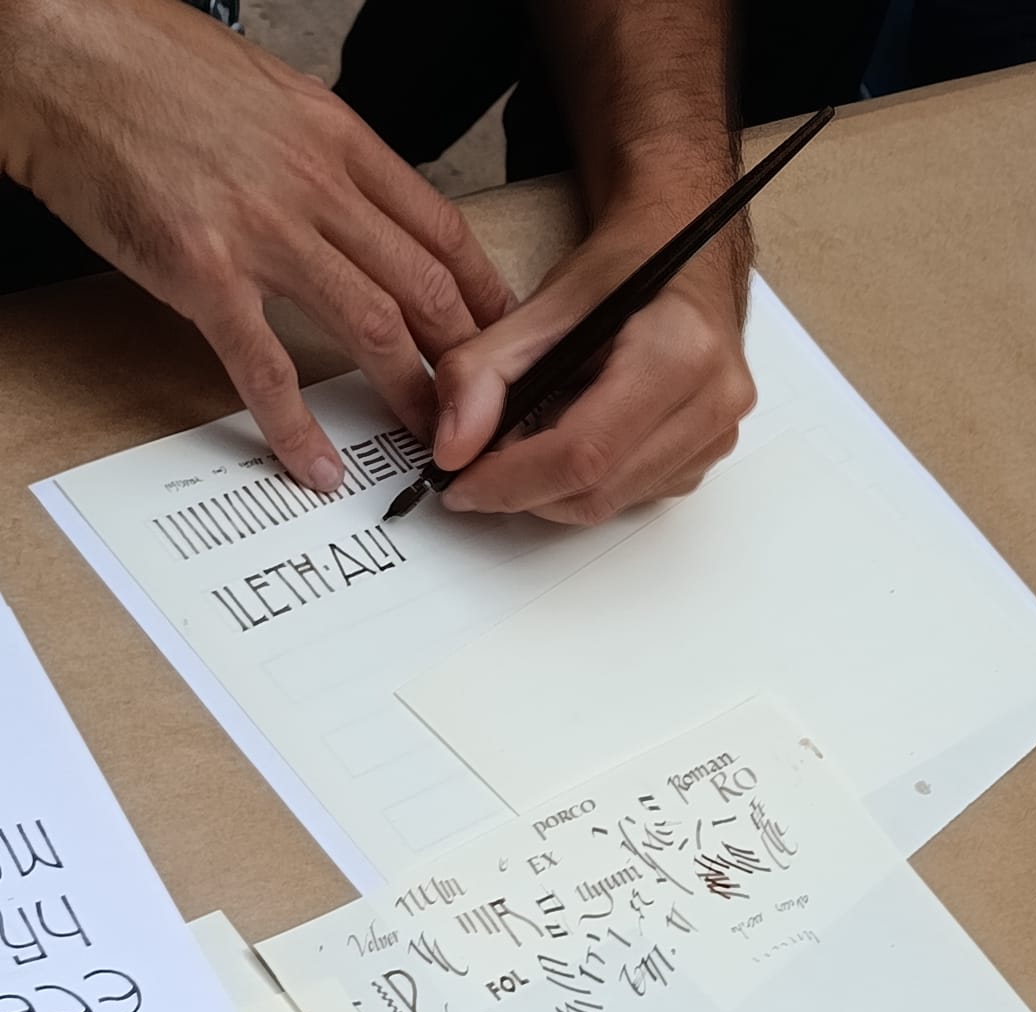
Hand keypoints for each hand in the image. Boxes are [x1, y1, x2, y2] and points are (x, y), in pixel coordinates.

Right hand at [0, 0, 512, 489]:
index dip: (487, 296)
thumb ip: (327, 157)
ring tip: (432, 441)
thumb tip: (368, 211)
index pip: (444, 230)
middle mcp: (316, 185)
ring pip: (374, 328)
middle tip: (486, 409)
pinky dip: (298, 426)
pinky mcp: (203, 272)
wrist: (52, 45)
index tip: (507, 339)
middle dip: (468, 361)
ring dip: (412, 396)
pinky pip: (266, 367)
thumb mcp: (270, 94)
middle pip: (426, 288)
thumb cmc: (148, 62)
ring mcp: (263, 230)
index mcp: (338, 139)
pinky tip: (319, 465)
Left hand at [431, 205, 754, 525]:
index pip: (584, 450)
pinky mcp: (708, 460)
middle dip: (523, 490)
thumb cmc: (625, 271)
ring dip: (552, 490)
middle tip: (477, 468)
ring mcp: (718, 437)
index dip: (512, 478)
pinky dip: (585, 484)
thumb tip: (451, 447)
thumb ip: (484, 370)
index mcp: (681, 352)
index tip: (460, 480)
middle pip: (597, 489)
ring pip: (610, 504)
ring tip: (523, 445)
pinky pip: (631, 499)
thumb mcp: (544, 303)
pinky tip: (569, 443)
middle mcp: (713, 402)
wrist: (686, 261)